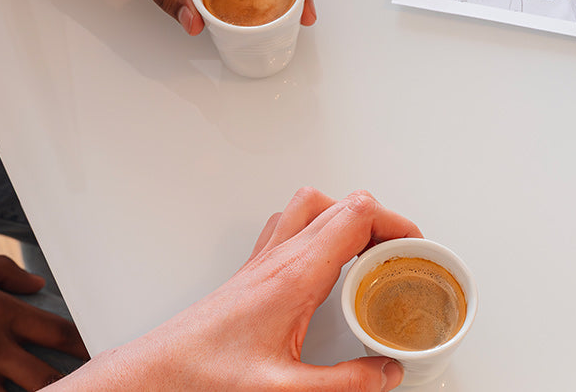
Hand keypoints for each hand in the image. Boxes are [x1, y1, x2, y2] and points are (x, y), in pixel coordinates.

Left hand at [49, 188, 420, 390]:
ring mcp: (265, 258)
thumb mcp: (287, 389)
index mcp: (296, 275)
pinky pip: (292, 224)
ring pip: (313, 205)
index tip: (415, 248)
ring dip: (347, 216)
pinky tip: (325, 259)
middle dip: (381, 220)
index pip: (356, 215)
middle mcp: (280, 257)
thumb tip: (386, 374)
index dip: (395, 223)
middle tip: (399, 253)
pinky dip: (319, 227)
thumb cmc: (208, 374)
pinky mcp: (254, 269)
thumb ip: (346, 384)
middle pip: (343, 203)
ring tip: (368, 250)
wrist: (160, 372)